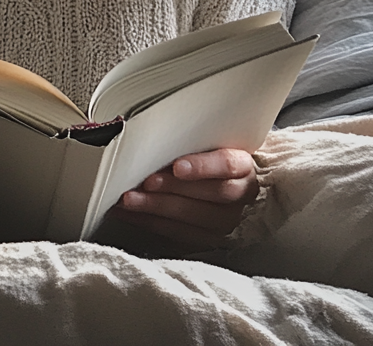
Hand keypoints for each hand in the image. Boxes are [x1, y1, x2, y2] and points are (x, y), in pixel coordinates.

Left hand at [109, 147, 257, 250]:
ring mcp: (225, 220)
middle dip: (174, 188)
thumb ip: (188, 139)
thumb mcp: (203, 140)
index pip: (227, 165)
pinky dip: (151, 222)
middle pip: (211, 194)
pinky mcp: (207, 237)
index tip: (177, 166)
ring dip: (157, 208)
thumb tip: (153, 136)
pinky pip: (179, 233)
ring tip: (131, 199)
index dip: (203, 167)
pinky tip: (131, 213)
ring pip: (194, 218)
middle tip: (147, 182)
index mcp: (242, 165)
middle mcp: (240, 194)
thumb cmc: (205, 152)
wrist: (214, 176)